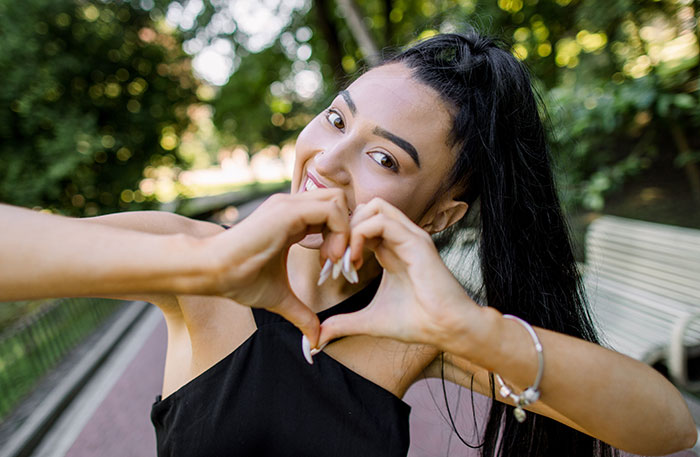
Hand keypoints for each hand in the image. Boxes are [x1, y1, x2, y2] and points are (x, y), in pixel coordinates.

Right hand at [203, 190, 350, 345]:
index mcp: (292, 220)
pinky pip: (331, 209)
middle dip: (350, 230)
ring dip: (346, 231)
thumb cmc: (240, 280)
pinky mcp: (287, 211)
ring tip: (334, 260)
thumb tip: (315, 340)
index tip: (338, 267)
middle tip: (341, 262)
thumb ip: (301, 314)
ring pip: (339, 200)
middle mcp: (292, 207)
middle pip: (340, 201)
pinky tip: (328, 257)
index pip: (332, 214)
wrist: (212, 272)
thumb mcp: (280, 298)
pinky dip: (339, 231)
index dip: (342, 238)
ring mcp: (289, 205)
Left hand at [317, 197, 481, 349]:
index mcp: (391, 249)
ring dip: (350, 229)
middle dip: (341, 230)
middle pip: (364, 209)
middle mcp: (401, 238)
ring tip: (342, 260)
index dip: (339, 240)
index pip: (360, 224)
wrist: (449, 330)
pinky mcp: (416, 241)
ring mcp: (410, 236)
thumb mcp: (370, 321)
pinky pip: (381, 221)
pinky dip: (360, 235)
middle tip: (331, 261)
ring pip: (372, 207)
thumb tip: (320, 337)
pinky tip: (354, 261)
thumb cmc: (417, 323)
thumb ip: (344, 323)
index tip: (329, 268)